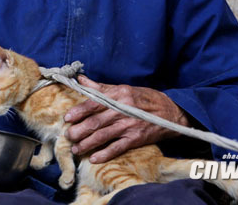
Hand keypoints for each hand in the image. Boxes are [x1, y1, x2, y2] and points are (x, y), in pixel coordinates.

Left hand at [63, 75, 189, 163]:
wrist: (170, 112)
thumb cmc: (144, 98)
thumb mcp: (123, 88)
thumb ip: (100, 87)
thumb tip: (80, 80)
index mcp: (118, 95)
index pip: (94, 102)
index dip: (79, 111)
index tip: (67, 118)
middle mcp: (122, 109)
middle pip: (96, 121)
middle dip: (79, 130)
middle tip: (68, 136)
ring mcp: (129, 125)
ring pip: (103, 136)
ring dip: (87, 144)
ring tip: (76, 149)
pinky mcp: (136, 139)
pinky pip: (117, 148)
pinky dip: (105, 154)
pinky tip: (94, 158)